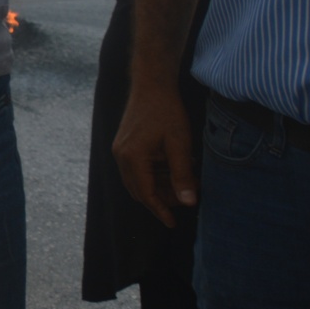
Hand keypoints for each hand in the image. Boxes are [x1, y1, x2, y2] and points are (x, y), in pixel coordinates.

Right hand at [114, 82, 198, 227]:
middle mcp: (121, 156)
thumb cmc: (166, 112)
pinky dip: (155, 176)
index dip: (160, 210)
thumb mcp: (179, 144)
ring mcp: (121, 149)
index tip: (173, 223)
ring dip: (160, 187)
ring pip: (138, 180)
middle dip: (162, 200)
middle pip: (139, 190)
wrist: (151, 85)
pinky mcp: (125, 144)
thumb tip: (189, 202)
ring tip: (186, 184)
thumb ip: (182, 174)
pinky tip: (174, 171)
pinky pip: (138, 169)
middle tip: (187, 201)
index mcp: (132, 157)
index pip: (146, 193)